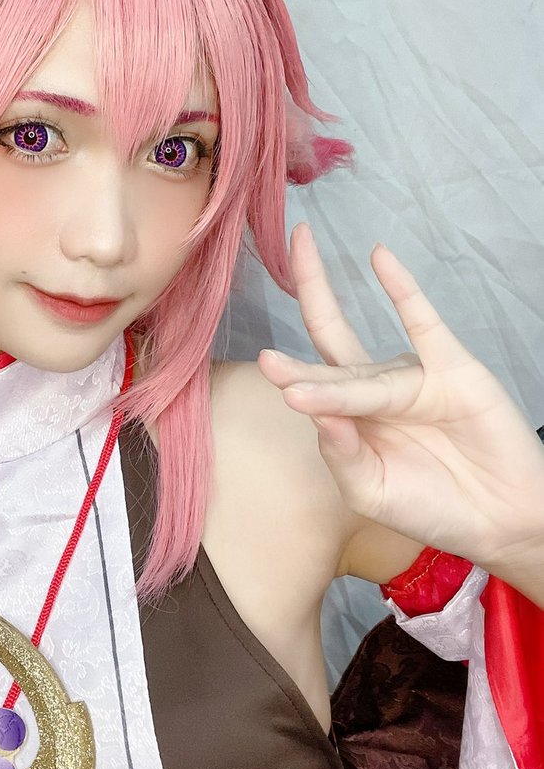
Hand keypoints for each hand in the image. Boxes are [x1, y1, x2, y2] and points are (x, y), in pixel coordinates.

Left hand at [257, 224, 543, 591]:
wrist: (500, 521)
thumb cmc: (432, 507)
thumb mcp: (370, 490)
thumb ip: (340, 454)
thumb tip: (315, 412)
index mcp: (351, 415)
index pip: (314, 381)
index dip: (291, 372)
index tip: (268, 363)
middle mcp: (376, 388)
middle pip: (332, 337)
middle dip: (311, 294)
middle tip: (291, 247)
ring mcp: (413, 375)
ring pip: (367, 367)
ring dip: (336, 381)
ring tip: (297, 390)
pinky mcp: (452, 369)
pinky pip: (423, 322)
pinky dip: (402, 289)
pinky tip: (379, 258)